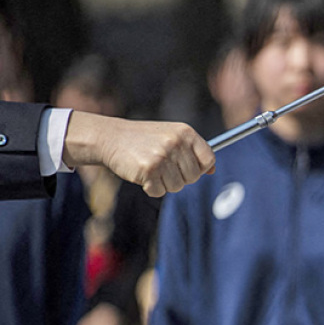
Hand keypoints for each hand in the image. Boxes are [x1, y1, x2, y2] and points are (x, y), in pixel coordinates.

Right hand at [63, 111, 214, 196]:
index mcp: (186, 132)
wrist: (111, 137)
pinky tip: (142, 174)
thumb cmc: (144, 139)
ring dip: (164, 183)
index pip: (209, 159)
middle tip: (163, 167)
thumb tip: (212, 170)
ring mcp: (163, 156)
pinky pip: (159, 192)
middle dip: (180, 177)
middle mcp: (176, 143)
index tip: (189, 169)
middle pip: (194, 177)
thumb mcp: (172, 137)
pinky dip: (150, 188)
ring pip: (177, 186)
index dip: (201, 168)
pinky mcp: (149, 169)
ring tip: (151, 168)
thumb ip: (192, 152)